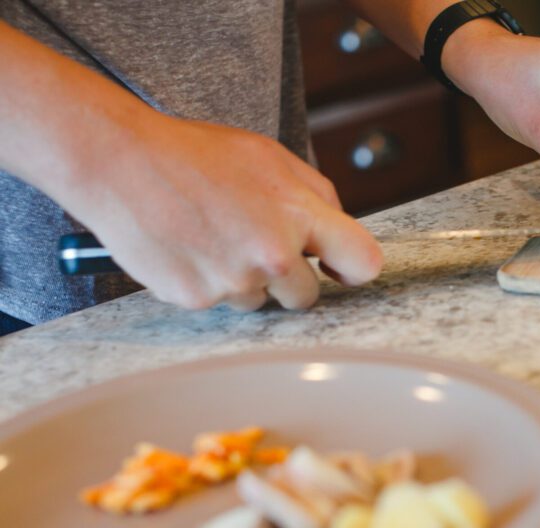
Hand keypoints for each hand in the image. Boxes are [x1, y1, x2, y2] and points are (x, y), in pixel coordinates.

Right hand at [64, 112, 383, 310]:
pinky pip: (219, 304)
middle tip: (256, 245)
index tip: (339, 269)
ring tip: (213, 236)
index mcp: (298, 214)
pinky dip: (208, 282)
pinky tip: (190, 247)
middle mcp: (271, 254)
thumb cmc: (196, 155)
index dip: (354, 269)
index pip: (363, 262)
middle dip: (289, 278)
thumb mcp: (269, 156)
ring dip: (244, 279)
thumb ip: (314, 193)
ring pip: (260, 301)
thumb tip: (338, 230)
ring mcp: (233, 281)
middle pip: (306, 296)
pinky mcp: (197, 299)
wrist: (120, 164)